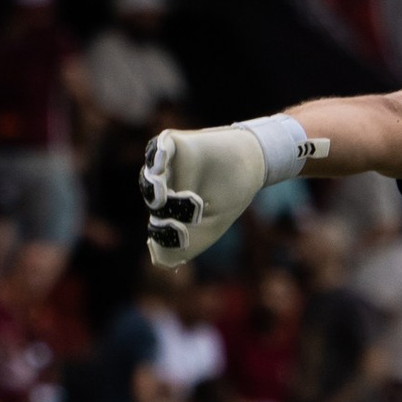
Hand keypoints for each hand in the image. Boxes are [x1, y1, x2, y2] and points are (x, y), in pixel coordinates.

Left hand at [141, 123, 264, 268]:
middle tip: (193, 211)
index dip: (166, 234)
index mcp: (166, 210)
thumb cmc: (228, 197)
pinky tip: (159, 159)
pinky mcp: (172, 144)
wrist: (251, 166)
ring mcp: (165, 166)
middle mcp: (161, 187)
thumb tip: (154, 256)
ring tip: (163, 193)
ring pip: (150, 179)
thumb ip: (180, 245)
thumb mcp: (207, 228)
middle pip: (154, 203)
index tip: (185, 237)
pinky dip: (157, 153)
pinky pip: (157, 147)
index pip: (158, 226)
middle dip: (166, 211)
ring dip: (155, 188)